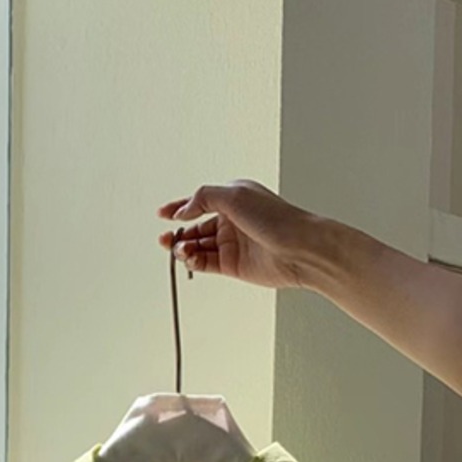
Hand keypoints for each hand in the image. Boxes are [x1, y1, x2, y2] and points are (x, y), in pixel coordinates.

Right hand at [156, 179, 321, 290]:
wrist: (299, 249)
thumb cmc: (277, 219)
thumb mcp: (234, 195)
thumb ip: (203, 197)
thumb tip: (183, 209)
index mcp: (233, 199)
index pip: (199, 202)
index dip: (178, 207)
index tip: (162, 214)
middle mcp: (231, 221)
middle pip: (194, 227)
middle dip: (178, 232)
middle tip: (167, 238)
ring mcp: (231, 244)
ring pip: (197, 246)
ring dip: (183, 248)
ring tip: (178, 250)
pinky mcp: (232, 265)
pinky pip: (205, 263)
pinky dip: (193, 262)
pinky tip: (188, 259)